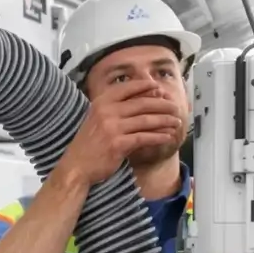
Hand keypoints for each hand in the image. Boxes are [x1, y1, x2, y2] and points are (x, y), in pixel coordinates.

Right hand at [54, 79, 183, 184]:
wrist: (76, 166)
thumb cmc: (90, 143)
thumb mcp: (98, 118)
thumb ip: (116, 108)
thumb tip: (144, 98)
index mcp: (101, 102)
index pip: (127, 88)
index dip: (145, 86)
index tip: (159, 88)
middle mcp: (106, 111)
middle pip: (141, 103)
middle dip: (162, 105)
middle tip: (175, 107)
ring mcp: (112, 128)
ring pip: (146, 120)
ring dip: (164, 121)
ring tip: (176, 122)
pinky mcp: (118, 144)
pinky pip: (144, 137)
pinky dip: (158, 137)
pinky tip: (167, 136)